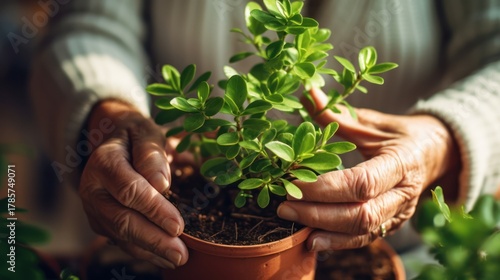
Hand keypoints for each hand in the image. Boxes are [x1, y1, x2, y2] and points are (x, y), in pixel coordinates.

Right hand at [79, 100, 187, 268]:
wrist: (113, 141)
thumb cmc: (135, 136)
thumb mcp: (146, 132)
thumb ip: (151, 153)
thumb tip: (160, 182)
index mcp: (104, 161)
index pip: (129, 190)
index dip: (154, 209)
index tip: (178, 225)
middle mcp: (92, 187)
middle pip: (122, 219)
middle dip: (153, 239)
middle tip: (181, 253)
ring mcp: (93, 207)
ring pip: (120, 235)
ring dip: (150, 250)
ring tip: (177, 259)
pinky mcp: (99, 221)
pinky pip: (120, 241)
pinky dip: (142, 252)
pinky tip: (163, 258)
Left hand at [277, 88, 459, 250]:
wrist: (437, 154)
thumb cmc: (402, 135)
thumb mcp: (373, 123)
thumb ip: (338, 115)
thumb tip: (307, 93)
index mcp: (401, 163)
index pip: (362, 183)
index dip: (325, 187)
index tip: (293, 182)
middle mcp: (404, 193)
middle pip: (360, 213)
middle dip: (318, 213)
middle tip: (284, 206)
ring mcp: (400, 213)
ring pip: (362, 231)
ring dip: (324, 231)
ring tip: (292, 224)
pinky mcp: (393, 224)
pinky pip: (365, 238)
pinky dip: (338, 242)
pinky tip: (312, 240)